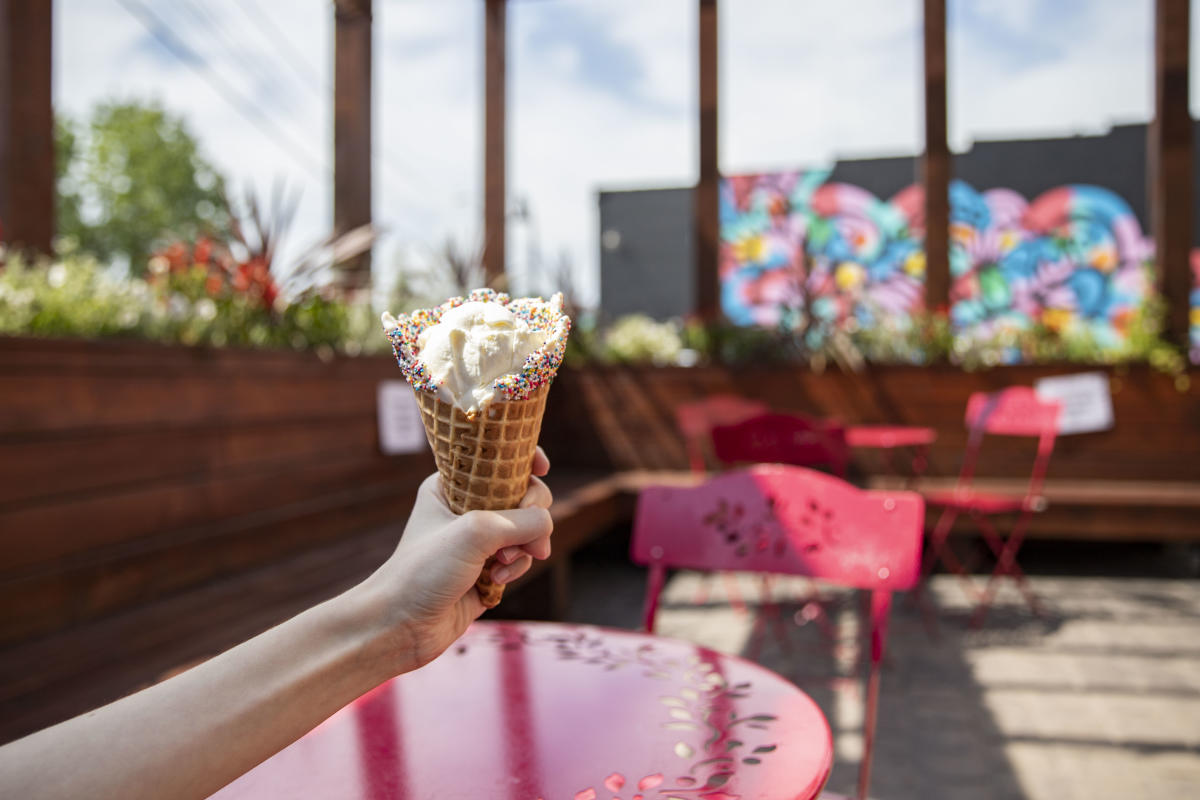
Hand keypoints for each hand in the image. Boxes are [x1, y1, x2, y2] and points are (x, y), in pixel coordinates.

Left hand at [356, 448, 552, 673]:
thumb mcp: (475, 532)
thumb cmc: (424, 570)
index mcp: (451, 487)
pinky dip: (516, 568)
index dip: (522, 460)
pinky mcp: (487, 571)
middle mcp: (465, 510)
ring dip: (523, 547)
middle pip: (522, 496)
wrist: (401, 626)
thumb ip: (522, 522)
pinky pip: (520, 559)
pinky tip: (496, 581)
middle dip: (531, 515)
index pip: (496, 461)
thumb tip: (546, 530)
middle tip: (527, 534)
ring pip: (526, 531)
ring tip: (502, 564)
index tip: (542, 469)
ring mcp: (478, 542)